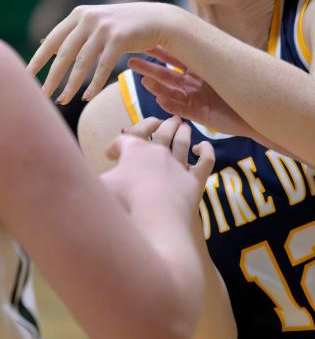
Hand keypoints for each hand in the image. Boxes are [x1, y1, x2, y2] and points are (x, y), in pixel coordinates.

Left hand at [27, 2, 185, 103]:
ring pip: (82, 62)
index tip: (28, 74)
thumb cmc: (126, 25)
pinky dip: (94, 83)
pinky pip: (102, 66)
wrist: (160, 20)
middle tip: (43, 94)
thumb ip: (75, 33)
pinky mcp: (119, 38)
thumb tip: (46, 46)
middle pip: (64, 53)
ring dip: (71, 84)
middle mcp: (89, 18)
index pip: (53, 39)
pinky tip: (87, 96)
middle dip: (52, 77)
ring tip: (63, 100)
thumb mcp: (98, 24)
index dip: (39, 58)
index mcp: (79, 14)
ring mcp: (104, 27)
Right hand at [100, 116, 214, 217]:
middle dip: (160, 124)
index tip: (111, 153)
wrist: (156, 218)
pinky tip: (202, 147)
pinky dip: (206, 150)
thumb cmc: (123, 203)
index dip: (116, 145)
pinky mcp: (195, 179)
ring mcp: (179, 164)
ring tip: (184, 126)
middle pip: (161, 131)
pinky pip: (206, 160)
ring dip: (183, 131)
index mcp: (135, 150)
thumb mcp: (98, 187)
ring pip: (183, 140)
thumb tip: (84, 177)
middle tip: (163, 120)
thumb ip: (92, 179)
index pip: (124, 139)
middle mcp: (159, 152)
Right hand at [129, 48, 253, 137]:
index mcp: (199, 71)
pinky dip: (172, 105)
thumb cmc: (243, 85)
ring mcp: (195, 100)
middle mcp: (194, 85)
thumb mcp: (224, 66)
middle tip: (130, 63)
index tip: (142, 44)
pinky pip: (183, 109)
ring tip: (143, 81)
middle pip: (167, 76)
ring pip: (172, 93)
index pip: (175, 60)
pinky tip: (161, 99)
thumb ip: (208, 52)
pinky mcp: (200, 114)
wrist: (257, 107)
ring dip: (157, 88)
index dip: (159, 53)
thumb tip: (195, 28)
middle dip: (150, 69)